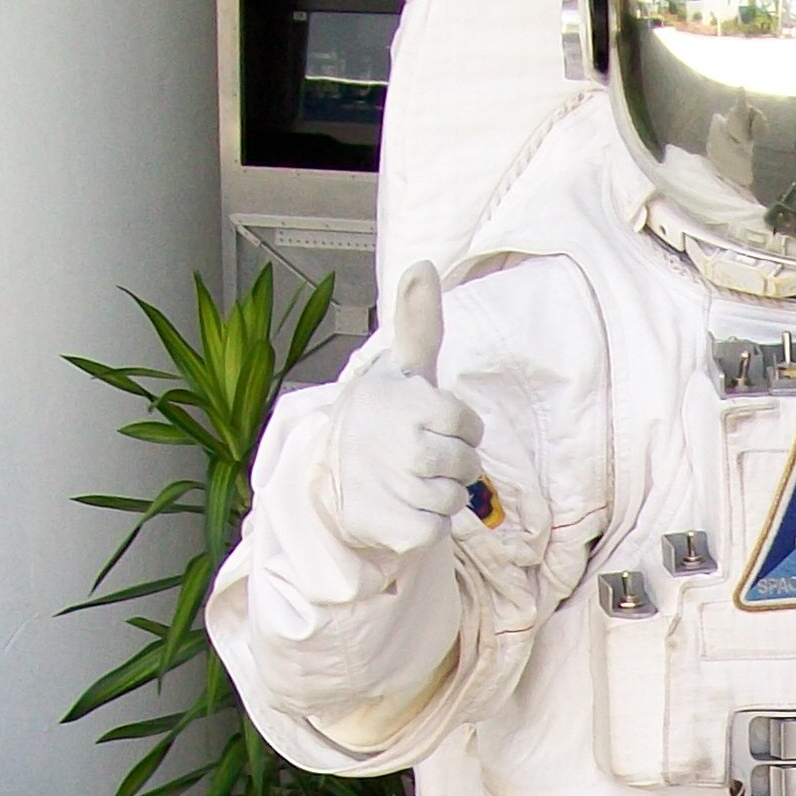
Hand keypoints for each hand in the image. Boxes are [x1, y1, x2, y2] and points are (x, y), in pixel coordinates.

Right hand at [321, 263, 484, 561]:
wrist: (325, 476)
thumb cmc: (374, 420)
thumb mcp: (399, 370)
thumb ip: (419, 324)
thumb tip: (423, 266)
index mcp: (414, 406)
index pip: (470, 426)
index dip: (456, 429)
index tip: (427, 426)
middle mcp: (409, 446)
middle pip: (468, 465)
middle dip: (450, 463)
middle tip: (416, 457)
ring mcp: (403, 489)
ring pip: (455, 498)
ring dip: (436, 493)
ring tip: (404, 481)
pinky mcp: (401, 529)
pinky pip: (438, 529)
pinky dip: (424, 524)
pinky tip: (398, 506)